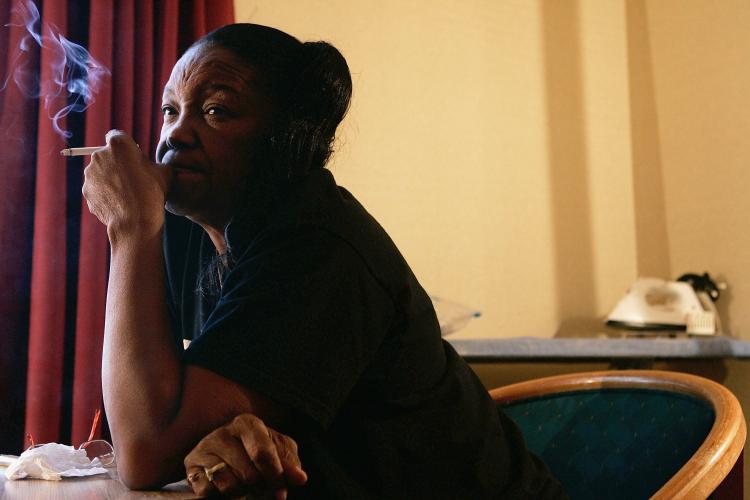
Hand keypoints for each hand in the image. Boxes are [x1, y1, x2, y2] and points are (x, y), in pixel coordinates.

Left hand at [82, 130, 172, 240]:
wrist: (136, 220)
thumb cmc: (152, 192)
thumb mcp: (164, 171)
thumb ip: (153, 162)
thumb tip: (152, 165)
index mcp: (119, 144)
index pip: (116, 136)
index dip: (125, 146)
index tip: (132, 156)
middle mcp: (100, 154)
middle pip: (106, 154)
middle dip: (116, 162)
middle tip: (131, 177)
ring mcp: (90, 173)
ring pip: (100, 172)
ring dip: (110, 178)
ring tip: (126, 193)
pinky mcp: (86, 190)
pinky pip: (97, 188)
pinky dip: (105, 193)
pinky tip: (119, 203)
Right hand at [184, 413, 307, 498]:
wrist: (226, 454)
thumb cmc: (257, 451)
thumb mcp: (278, 452)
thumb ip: (290, 464)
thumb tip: (300, 478)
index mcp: (247, 423)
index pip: (262, 453)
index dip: (274, 476)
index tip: (280, 490)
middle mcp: (223, 432)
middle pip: (247, 473)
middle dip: (259, 487)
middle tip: (261, 487)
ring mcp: (204, 448)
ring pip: (228, 484)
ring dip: (241, 492)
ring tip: (245, 486)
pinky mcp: (191, 467)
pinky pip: (208, 491)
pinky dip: (221, 497)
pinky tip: (226, 488)